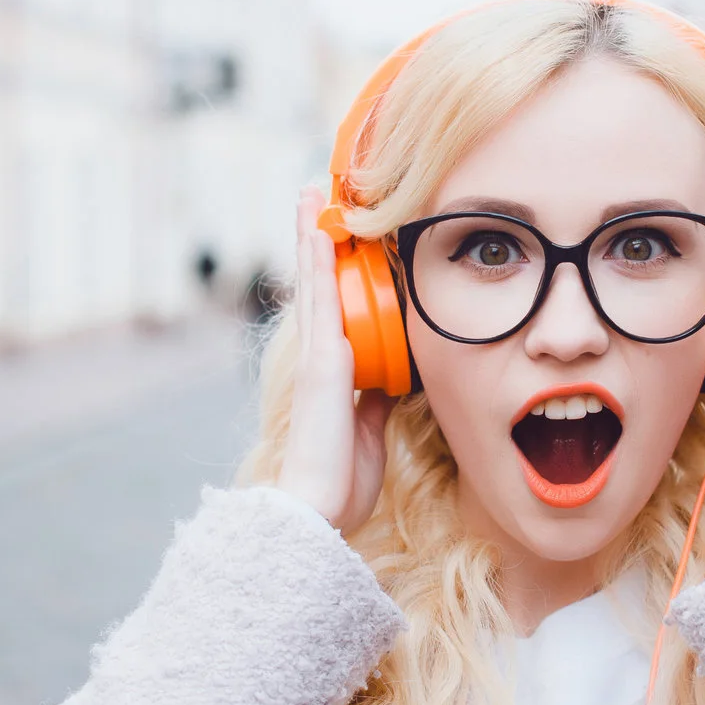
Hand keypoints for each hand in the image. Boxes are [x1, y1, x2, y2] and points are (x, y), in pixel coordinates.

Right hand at [276, 186, 392, 531]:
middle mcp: (318, 356)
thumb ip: (378, 396)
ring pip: (312, 281)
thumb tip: (395, 375)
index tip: (334, 237)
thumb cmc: (339, 479)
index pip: (331, 308)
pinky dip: (318, 263)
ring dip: (312, 236)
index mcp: (330, 372)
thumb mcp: (370, 428)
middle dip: (315, 241)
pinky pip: (320, 301)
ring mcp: (316, 356)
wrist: (316, 509)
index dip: (330, 271)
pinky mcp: (321, 361)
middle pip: (315, 284)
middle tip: (313, 198)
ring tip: (310, 196)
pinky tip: (320, 230)